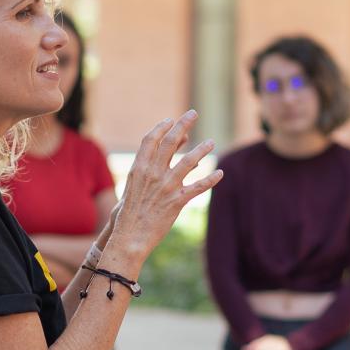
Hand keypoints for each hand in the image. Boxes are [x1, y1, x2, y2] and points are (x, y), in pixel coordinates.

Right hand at [101, 110, 222, 259]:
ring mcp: (166, 187)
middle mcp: (153, 174)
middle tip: (193, 113)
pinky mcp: (177, 202)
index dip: (162, 127)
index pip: (151, 139)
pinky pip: (198, 187)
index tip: (172, 120)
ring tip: (211, 142)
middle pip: (170, 142)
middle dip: (183, 124)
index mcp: (139, 168)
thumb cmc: (130, 211)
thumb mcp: (134, 186)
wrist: (129, 236)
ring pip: (188, 161)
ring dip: (202, 150)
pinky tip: (220, 173)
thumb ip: (147, 169)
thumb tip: (160, 158)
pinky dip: (211, 179)